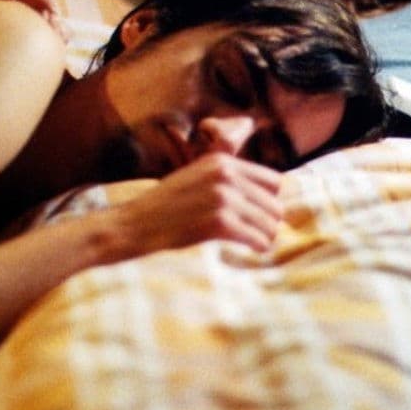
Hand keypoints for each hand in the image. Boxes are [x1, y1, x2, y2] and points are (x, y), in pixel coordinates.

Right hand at [113, 153, 284, 253]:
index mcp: (222, 161)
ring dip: (265, 236)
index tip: (260, 214)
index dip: (269, 200)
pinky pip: (257, 238)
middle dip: (269, 221)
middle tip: (258, 233)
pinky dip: (258, 246)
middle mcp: (226, 175)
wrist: (136, 223)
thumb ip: (227, 179)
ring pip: (269, 222)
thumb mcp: (197, 177)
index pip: (273, 181)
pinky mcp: (219, 222)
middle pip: (274, 204)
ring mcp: (223, 198)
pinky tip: (253, 248)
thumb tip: (267, 198)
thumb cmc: (166, 205)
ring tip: (255, 241)